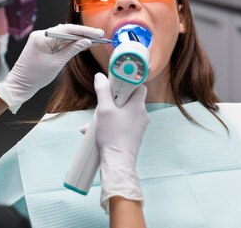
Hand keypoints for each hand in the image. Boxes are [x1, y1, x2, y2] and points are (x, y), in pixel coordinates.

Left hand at [0, 24, 103, 112]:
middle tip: (100, 36)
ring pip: (64, 36)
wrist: (19, 85)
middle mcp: (41, 34)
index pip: (67, 30)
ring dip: (78, 38)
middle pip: (66, 31)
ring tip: (94, 40)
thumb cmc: (35, 77)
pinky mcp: (43, 45)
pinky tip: (82, 44)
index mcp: (42, 37)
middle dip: (83, 34)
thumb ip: (72, 50)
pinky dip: (71, 43)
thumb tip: (86, 42)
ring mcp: (41, 39)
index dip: (84, 31)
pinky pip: (59, 41)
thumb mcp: (57, 64)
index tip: (98, 33)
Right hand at [93, 73, 148, 211]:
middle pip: (130, 99)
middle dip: (115, 100)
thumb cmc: (113, 135)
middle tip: (104, 103)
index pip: (139, 86)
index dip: (127, 83)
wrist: (118, 162)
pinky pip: (124, 123)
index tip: (116, 84)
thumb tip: (100, 77)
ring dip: (112, 113)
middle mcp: (142, 115)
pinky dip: (113, 123)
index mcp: (138, 105)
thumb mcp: (104, 109)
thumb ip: (103, 91)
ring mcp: (139, 126)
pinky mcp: (134, 136)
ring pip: (125, 112)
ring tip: (98, 119)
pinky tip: (99, 130)